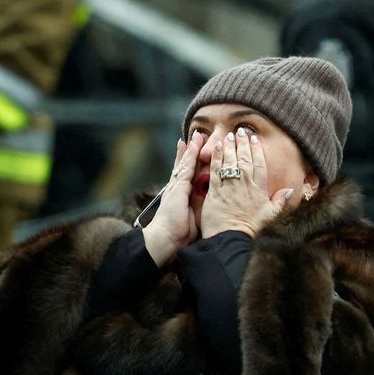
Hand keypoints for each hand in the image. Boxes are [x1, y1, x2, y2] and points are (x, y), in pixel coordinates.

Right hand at [142, 133, 202, 266]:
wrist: (165, 239)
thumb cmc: (177, 234)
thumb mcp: (191, 218)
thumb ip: (197, 208)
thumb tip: (208, 207)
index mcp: (180, 195)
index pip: (187, 175)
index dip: (190, 163)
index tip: (194, 151)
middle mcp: (177, 188)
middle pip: (185, 165)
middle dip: (190, 151)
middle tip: (195, 136)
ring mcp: (176, 186)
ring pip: (186, 162)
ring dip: (192, 148)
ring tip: (197, 135)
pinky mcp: (178, 187)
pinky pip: (186, 167)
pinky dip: (190, 155)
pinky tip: (195, 144)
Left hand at [199, 127, 292, 239]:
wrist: (230, 238)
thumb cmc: (249, 229)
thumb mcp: (269, 216)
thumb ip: (280, 202)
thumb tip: (291, 190)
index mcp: (259, 189)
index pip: (259, 164)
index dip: (257, 150)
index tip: (254, 139)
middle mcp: (245, 185)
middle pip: (245, 158)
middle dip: (242, 143)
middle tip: (240, 131)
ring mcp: (230, 186)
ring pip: (230, 161)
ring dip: (229, 146)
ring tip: (229, 135)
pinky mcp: (215, 190)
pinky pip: (216, 169)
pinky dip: (216, 157)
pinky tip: (216, 148)